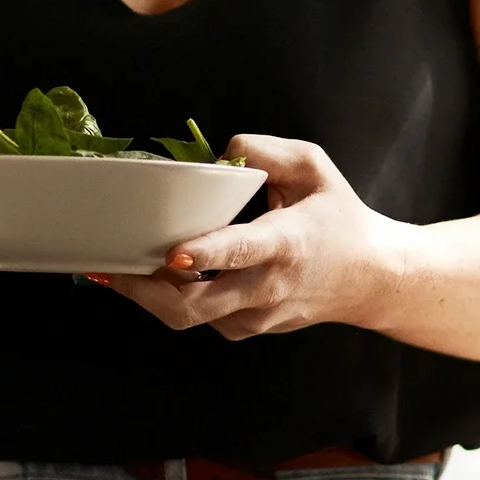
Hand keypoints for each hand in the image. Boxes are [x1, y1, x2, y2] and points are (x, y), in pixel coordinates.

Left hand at [97, 136, 409, 340]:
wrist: (371, 279)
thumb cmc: (339, 218)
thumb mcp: (314, 167)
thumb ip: (267, 150)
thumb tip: (223, 150)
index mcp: (286, 243)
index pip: (242, 252)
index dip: (204, 254)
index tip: (172, 253)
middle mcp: (268, 287)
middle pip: (196, 306)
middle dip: (145, 290)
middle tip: (108, 266)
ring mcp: (257, 316)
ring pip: (190, 317)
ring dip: (150, 295)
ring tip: (118, 268)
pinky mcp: (248, 329)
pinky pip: (200, 319)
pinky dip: (172, 299)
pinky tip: (156, 276)